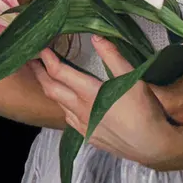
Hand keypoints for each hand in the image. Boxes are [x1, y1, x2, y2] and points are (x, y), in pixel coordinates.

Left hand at [30, 37, 181, 169]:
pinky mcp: (89, 136)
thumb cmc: (144, 110)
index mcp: (88, 93)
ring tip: (48, 78)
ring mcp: (83, 126)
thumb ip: (113, 56)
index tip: (40, 48)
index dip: (47, 59)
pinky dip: (63, 106)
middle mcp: (80, 110)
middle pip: (51, 89)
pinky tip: (69, 103)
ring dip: (50, 90)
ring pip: (59, 105)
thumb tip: (96, 37)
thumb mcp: (132, 78)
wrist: (151, 145)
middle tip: (31, 61)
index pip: (59, 72)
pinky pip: (69, 119)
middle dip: (39, 74)